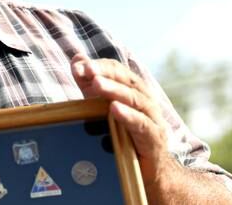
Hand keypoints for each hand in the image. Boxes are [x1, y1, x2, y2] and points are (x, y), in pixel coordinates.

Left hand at [70, 54, 172, 187]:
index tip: (79, 67)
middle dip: (106, 73)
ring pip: (135, 99)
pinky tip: (114, 109)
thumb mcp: (102, 107)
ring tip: (97, 85)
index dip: (99, 66)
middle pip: (127, 80)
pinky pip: (142, 124)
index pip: (118, 70)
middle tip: (87, 71)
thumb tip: (76, 59)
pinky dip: (128, 115)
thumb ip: (90, 85)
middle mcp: (145, 100)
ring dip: (115, 90)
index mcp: (134, 90)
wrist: (148, 171)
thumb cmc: (124, 136)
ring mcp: (152, 119)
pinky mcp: (154, 139)